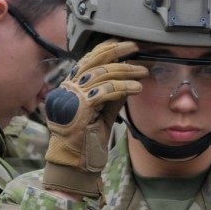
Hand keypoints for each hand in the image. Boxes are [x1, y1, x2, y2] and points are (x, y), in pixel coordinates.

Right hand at [42, 40, 147, 199]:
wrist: (75, 165)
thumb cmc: (87, 142)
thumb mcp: (102, 113)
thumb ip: (111, 96)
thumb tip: (127, 79)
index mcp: (70, 88)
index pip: (86, 60)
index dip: (104, 49)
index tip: (121, 44)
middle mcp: (68, 89)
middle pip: (93, 61)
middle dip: (116, 51)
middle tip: (135, 47)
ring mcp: (72, 97)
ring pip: (103, 74)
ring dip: (126, 71)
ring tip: (143, 73)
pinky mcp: (81, 107)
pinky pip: (106, 90)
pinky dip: (124, 87)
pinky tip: (137, 88)